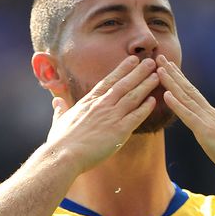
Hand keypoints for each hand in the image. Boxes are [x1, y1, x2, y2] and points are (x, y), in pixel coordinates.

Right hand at [47, 56, 158, 173]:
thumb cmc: (60, 141)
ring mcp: (111, 117)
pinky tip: (154, 100)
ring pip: (133, 96)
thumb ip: (60, 110)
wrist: (64, 155)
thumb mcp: (59, 121)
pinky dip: (146, 108)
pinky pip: (137, 116)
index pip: (109, 81)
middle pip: (124, 84)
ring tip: (157, 75)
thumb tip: (56, 102)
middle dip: (139, 72)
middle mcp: (102, 105)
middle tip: (151, 62)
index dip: (122, 69)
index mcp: (88, 102)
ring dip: (146, 85)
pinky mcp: (119, 131)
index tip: (132, 60)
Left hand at [156, 55, 214, 184]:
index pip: (193, 95)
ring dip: (171, 82)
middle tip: (160, 57)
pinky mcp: (207, 133)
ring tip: (159, 68)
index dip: (180, 80)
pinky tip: (166, 94)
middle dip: (173, 73)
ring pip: (186, 98)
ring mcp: (209, 122)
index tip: (170, 67)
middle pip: (188, 90)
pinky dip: (177, 104)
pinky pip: (189, 116)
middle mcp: (210, 115)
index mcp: (213, 117)